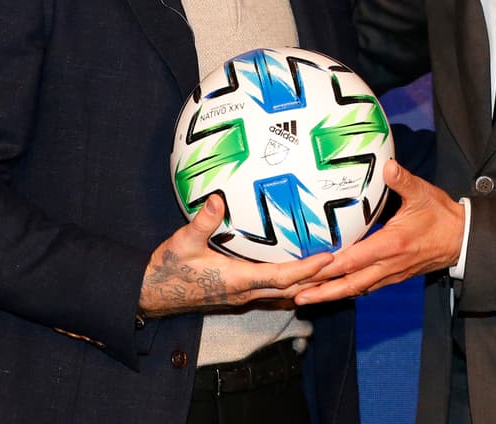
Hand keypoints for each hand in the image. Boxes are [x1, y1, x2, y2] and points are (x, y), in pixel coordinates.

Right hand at [138, 194, 333, 317]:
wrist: (150, 294)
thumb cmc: (166, 269)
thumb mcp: (182, 242)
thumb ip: (202, 222)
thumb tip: (217, 198)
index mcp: (238, 281)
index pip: (282, 278)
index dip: (307, 269)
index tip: (330, 258)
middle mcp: (246, 292)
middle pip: (291, 288)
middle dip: (318, 277)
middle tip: (345, 260)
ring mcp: (242, 296)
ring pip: (284, 292)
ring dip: (307, 281)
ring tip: (331, 265)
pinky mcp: (238, 293)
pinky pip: (272, 289)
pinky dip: (291, 281)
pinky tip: (299, 269)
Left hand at [294, 160, 463, 305]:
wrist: (461, 239)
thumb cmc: (441, 216)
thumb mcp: (423, 194)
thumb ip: (403, 181)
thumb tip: (388, 166)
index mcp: (393, 244)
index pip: (356, 258)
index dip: (332, 266)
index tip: (310, 269)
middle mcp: (389, 264)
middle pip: (351, 282)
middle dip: (323, 290)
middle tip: (296, 295)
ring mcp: (391, 273)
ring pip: (357, 289)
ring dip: (331, 295)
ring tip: (305, 298)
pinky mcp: (394, 276)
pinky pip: (366, 287)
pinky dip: (347, 291)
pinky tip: (332, 291)